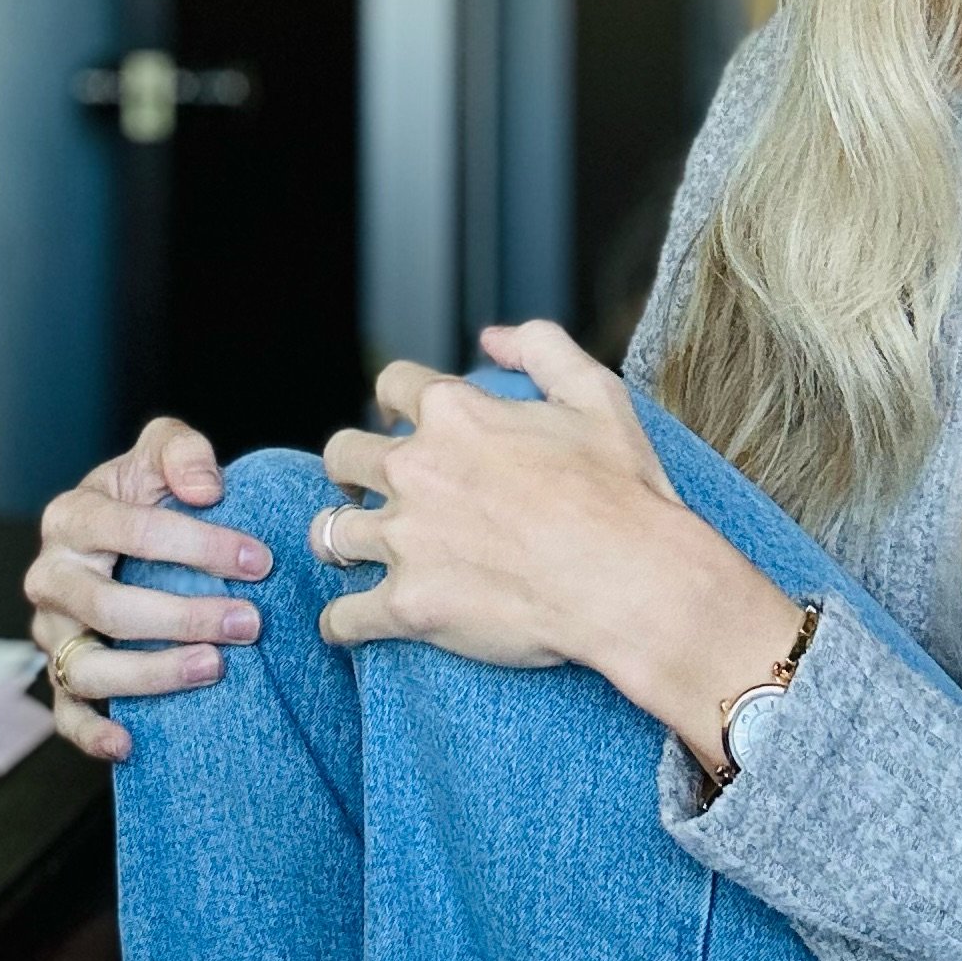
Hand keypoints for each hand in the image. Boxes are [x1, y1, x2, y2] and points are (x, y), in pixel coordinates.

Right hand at [24, 415, 274, 760]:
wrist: (121, 524)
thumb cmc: (147, 487)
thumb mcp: (162, 449)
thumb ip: (181, 451)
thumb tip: (206, 489)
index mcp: (72, 516)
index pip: (134, 530)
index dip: (200, 546)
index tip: (258, 562)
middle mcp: (51, 576)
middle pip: (111, 607)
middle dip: (186, 617)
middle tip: (250, 622)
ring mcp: (51, 629)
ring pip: (88, 667)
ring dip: (153, 674)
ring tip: (216, 667)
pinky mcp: (57, 671)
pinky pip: (65, 712)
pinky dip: (92, 732)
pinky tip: (131, 742)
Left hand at [310, 321, 681, 668]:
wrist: (630, 581)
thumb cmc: (620, 489)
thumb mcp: (595, 393)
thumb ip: (541, 347)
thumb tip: (491, 338)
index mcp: (455, 412)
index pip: (391, 385)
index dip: (398, 400)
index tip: (403, 419)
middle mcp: (416, 468)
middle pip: (342, 455)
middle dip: (353, 468)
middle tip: (374, 487)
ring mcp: (406, 539)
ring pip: (331, 532)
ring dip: (344, 538)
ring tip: (361, 550)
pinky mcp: (407, 606)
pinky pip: (342, 616)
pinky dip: (344, 621)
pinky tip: (355, 622)